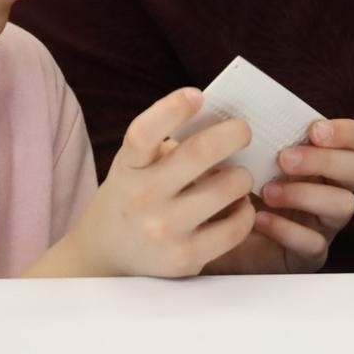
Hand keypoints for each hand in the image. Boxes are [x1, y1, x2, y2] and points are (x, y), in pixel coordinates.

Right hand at [32, 88, 256, 277]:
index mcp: (128, 166)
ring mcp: (164, 230)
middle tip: (242, 130)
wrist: (107, 255)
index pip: (144, 132)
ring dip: (243, 176)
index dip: (173, 109)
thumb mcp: (135, 164)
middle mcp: (142, 197)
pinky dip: (246, 211)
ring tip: (238, 176)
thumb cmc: (132, 195)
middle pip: (200, 153)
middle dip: (234, 133)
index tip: (198, 95)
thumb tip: (224, 124)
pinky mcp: (185, 258)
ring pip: (228, 187)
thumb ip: (169, 144)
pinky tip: (238, 205)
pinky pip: (236, 227)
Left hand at [204, 117, 353, 274]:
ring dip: (306, 193)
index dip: (348, 133)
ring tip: (267, 191)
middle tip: (285, 158)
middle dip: (325, 160)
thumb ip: (250, 132)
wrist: (212, 233)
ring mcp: (324, 223)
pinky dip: (287, 230)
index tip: (313, 130)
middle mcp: (333, 188)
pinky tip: (259, 220)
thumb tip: (241, 112)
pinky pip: (314, 243)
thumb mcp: (240, 155)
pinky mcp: (308, 254)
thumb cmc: (231, 184)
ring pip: (344, 205)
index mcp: (324, 158)